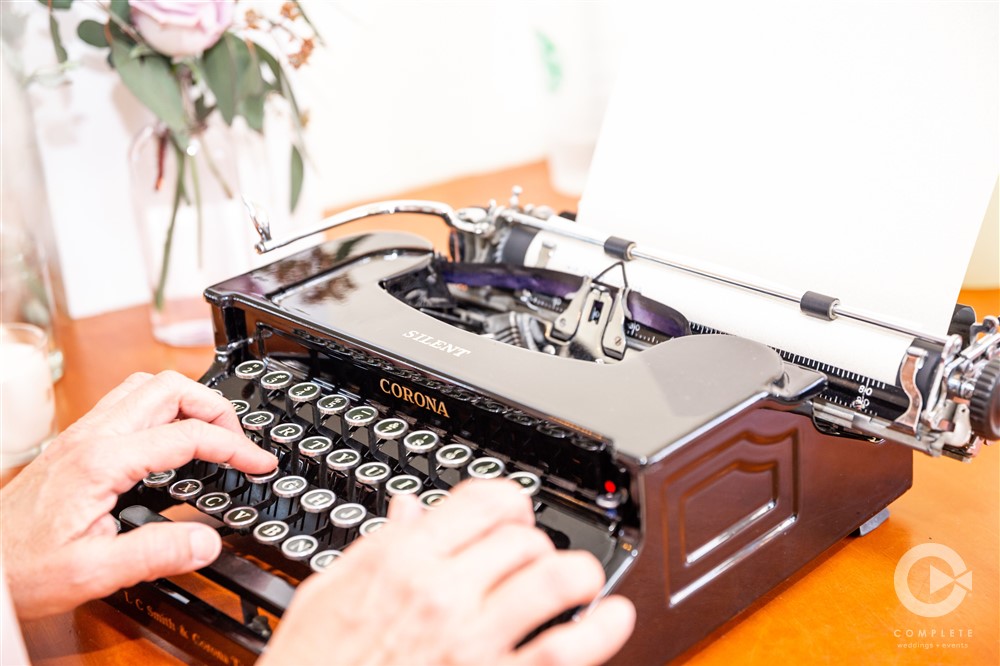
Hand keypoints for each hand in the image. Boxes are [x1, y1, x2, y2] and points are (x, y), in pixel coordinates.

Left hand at [0, 371, 276, 618]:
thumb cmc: (21, 569)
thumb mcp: (93, 573)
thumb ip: (156, 554)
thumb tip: (209, 540)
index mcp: (102, 461)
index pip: (187, 435)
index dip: (234, 447)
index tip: (259, 464)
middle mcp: (92, 437)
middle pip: (169, 387)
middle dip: (215, 407)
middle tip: (238, 441)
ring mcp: (82, 435)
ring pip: (146, 387)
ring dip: (188, 401)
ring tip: (211, 433)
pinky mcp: (76, 443)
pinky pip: (128, 403)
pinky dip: (163, 410)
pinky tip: (171, 442)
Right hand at [262, 480, 635, 665]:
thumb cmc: (314, 665)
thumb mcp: (329, 591)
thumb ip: (380, 545)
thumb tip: (409, 509)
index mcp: (401, 561)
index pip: (483, 500)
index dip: (510, 501)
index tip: (512, 513)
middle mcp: (443, 595)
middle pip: (523, 538)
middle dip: (535, 543)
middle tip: (533, 557)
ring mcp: (472, 642)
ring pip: (555, 581)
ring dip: (577, 574)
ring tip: (579, 579)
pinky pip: (564, 652)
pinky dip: (602, 631)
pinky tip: (615, 618)